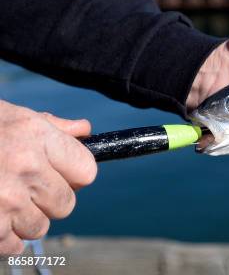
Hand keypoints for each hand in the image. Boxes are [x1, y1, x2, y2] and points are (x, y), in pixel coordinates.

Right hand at [0, 100, 96, 254]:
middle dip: (48, 199)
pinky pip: (13, 246)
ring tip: (1, 200)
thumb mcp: (9, 115)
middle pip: (66, 204)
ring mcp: (5, 199)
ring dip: (24, 219)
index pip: (86, 170)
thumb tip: (85, 131)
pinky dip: (4, 238)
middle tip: (25, 188)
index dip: (74, 174)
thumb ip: (49, 126)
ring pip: (40, 227)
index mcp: (35, 136)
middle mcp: (25, 167)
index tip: (62, 174)